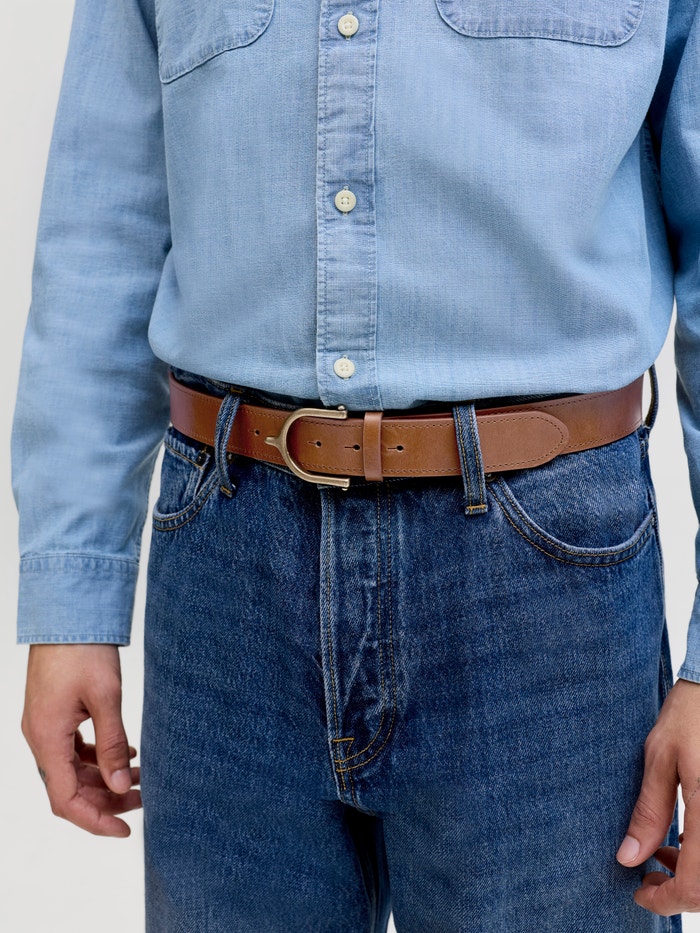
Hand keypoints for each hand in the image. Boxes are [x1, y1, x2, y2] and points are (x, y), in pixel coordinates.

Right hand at [21, 644, 140, 836]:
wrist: (68, 612)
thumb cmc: (84, 650)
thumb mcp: (106, 698)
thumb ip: (114, 744)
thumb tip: (124, 785)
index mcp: (47, 738)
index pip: (65, 799)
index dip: (94, 821)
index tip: (125, 830)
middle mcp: (39, 736)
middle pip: (69, 787)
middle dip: (106, 799)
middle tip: (145, 800)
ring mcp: (45, 725)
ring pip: (72, 769)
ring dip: (103, 778)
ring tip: (142, 777)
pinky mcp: (54, 712)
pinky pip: (72, 748)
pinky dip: (97, 757)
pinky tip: (127, 753)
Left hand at [616, 678, 699, 914]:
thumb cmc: (691, 714)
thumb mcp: (661, 758)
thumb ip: (649, 812)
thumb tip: (628, 858)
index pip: (695, 886)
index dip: (667, 901)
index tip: (639, 893)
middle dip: (680, 891)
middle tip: (647, 876)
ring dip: (693, 873)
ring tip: (660, 853)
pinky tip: (682, 837)